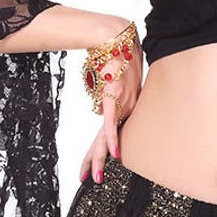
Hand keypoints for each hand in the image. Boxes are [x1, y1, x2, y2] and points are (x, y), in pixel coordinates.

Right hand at [79, 33, 142, 182]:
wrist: (119, 37)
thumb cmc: (120, 53)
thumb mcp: (117, 75)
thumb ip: (111, 88)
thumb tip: (103, 97)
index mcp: (122, 106)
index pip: (108, 133)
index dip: (103, 151)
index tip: (98, 167)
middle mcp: (122, 108)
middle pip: (105, 140)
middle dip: (97, 161)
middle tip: (93, 180)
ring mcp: (119, 104)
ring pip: (105, 136)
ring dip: (99, 157)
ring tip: (96, 176)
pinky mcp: (114, 97)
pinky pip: (111, 123)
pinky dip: (112, 139)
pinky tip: (113, 154)